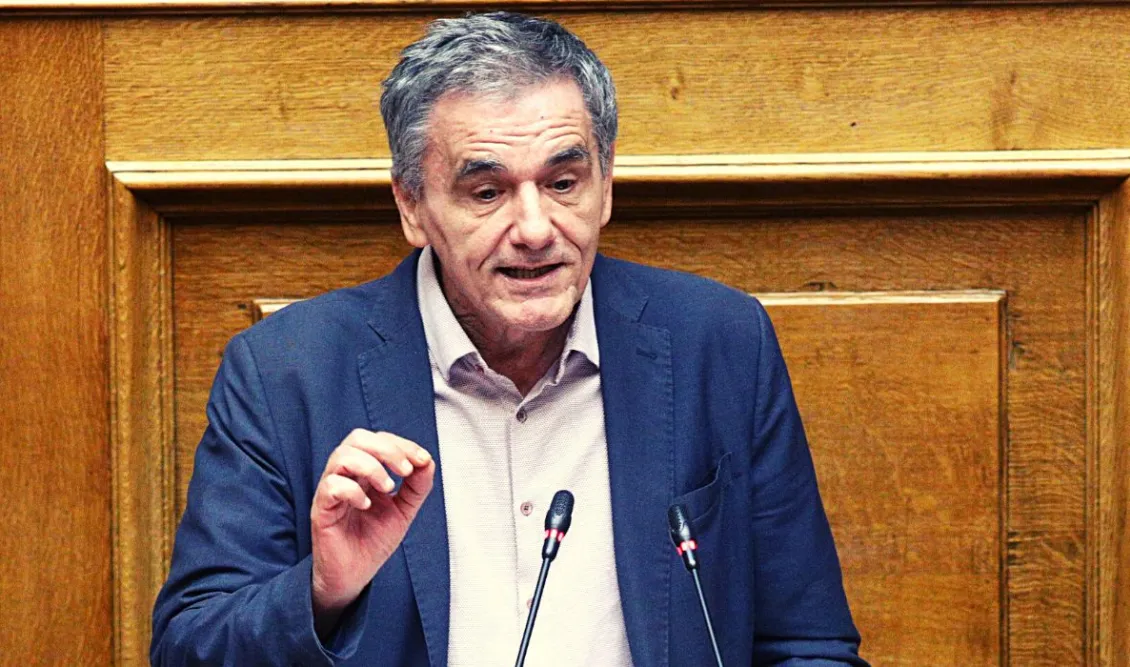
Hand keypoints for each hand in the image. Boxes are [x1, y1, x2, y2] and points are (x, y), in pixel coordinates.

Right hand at [310, 429, 434, 631]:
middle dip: (386, 449)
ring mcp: (331, 491)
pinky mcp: (321, 510)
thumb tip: (427, 461)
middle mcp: (346, 476)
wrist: (354, 576)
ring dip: (371, 467)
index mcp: (365, 472)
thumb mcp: (403, 511)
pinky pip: (330, 486)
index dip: (402, 444)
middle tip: (405, 470)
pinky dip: (352, 491)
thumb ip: (417, 486)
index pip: (378, 440)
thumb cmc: (372, 542)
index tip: (422, 460)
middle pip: (357, 438)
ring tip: (388, 488)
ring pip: (341, 456)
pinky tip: (366, 505)